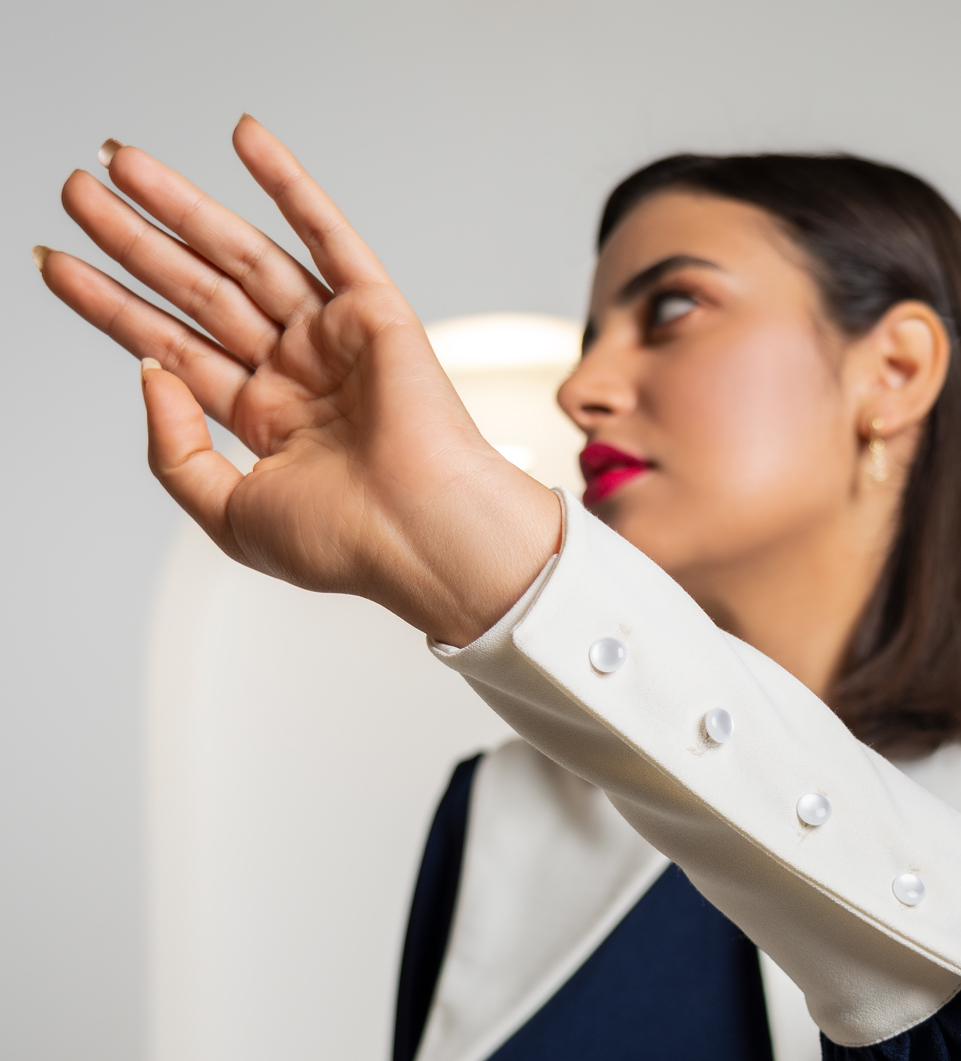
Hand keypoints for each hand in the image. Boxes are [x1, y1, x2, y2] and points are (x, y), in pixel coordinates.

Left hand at [38, 119, 561, 644]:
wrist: (424, 539)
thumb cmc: (349, 544)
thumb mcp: (229, 515)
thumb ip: (175, 452)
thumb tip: (147, 371)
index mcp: (262, 421)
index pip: (172, 346)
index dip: (111, 305)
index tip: (58, 264)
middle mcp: (293, 373)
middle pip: (196, 290)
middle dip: (132, 240)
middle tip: (76, 194)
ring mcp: (331, 338)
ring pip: (243, 255)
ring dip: (182, 206)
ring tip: (120, 164)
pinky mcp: (374, 313)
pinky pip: (326, 235)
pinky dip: (288, 183)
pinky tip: (244, 139)